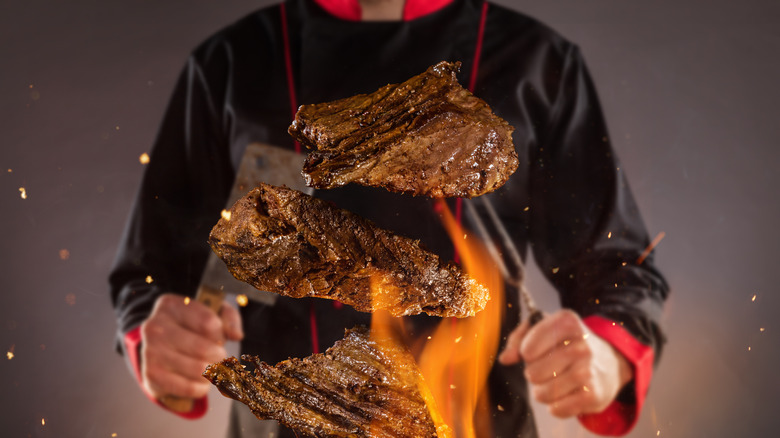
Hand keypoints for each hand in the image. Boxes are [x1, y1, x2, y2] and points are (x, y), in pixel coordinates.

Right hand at [140, 293, 242, 399]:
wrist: (161, 347)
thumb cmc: (192, 328)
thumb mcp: (212, 313)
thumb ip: (229, 318)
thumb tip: (236, 335)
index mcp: (170, 306)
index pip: (208, 322)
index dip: (221, 334)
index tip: (219, 337)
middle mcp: (155, 327)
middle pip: (203, 348)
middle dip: (219, 356)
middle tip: (219, 356)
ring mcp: (150, 352)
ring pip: (198, 369)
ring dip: (212, 372)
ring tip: (211, 368)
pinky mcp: (151, 375)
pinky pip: (188, 388)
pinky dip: (201, 388)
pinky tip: (202, 382)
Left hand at [497, 309, 631, 417]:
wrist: (611, 361)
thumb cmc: (569, 344)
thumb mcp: (545, 329)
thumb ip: (518, 338)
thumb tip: (506, 358)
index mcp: (567, 322)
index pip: (527, 349)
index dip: (527, 353)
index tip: (536, 351)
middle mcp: (581, 345)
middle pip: (532, 373)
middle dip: (535, 374)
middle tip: (550, 368)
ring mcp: (588, 370)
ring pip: (542, 393)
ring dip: (543, 392)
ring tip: (555, 382)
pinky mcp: (594, 395)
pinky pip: (557, 409)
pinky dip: (556, 406)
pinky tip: (566, 394)